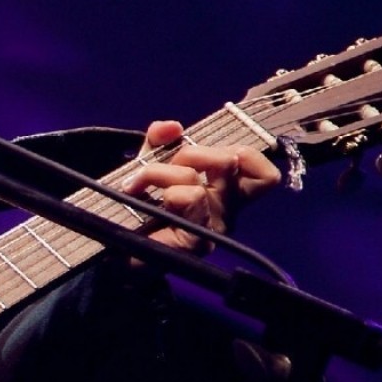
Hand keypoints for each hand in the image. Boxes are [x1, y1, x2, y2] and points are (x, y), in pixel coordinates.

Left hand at [124, 119, 280, 255]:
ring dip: (160, 171)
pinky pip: (190, 197)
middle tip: (165, 168)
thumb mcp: (150, 165)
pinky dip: (162, 188)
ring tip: (137, 184)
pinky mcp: (195, 241)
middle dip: (191, 152)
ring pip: (200, 176)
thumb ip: (160, 143)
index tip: (206, 152)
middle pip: (233, 159)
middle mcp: (225, 210)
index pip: (264, 173)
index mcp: (225, 193)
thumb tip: (171, 127)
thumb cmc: (139, 212)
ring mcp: (212, 227)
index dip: (243, 152)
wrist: (116, 255)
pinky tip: (137, 197)